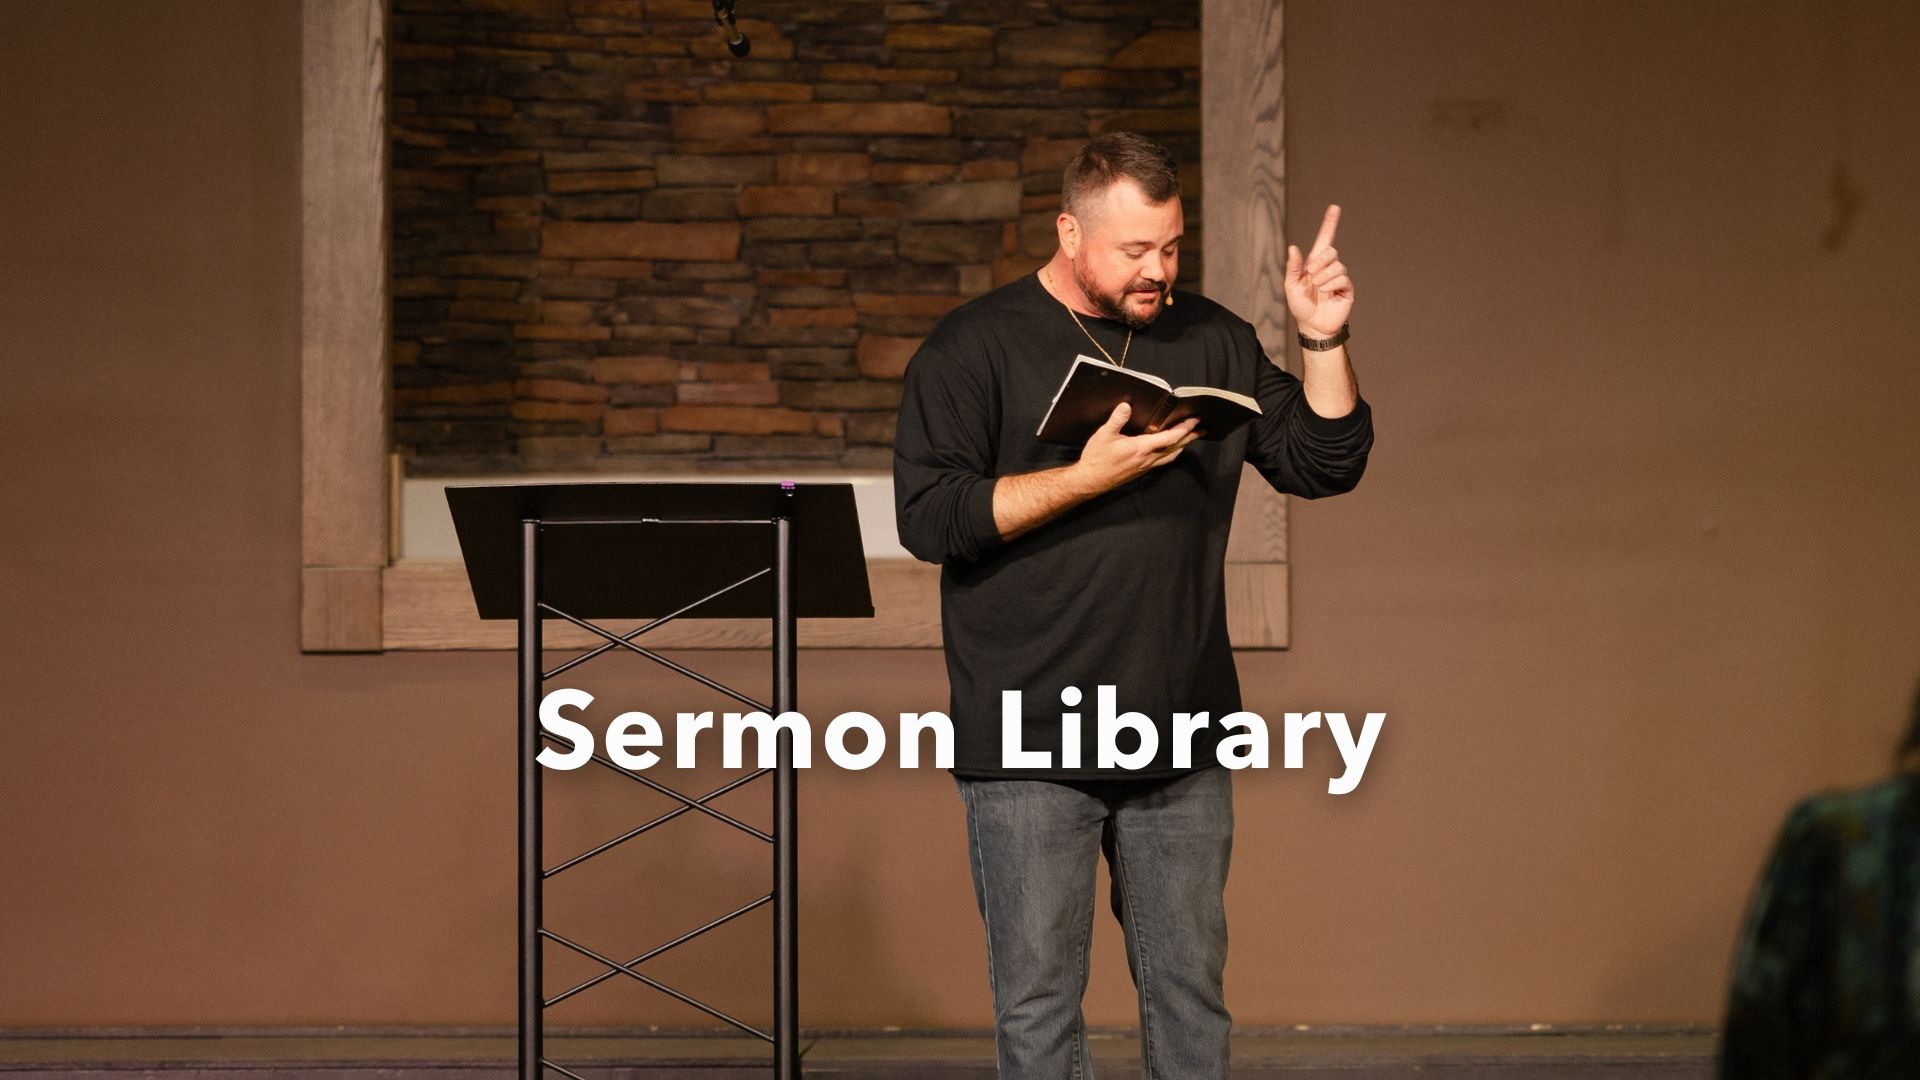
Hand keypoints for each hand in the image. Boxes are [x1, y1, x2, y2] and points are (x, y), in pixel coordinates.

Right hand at [1071, 403, 1201, 493]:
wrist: (1090, 481)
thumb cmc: (1097, 459)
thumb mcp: (1103, 435)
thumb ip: (1117, 420)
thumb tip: (1126, 405)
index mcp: (1141, 448)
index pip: (1170, 438)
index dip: (1185, 428)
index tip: (1195, 420)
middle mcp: (1148, 458)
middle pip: (1176, 447)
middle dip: (1190, 436)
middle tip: (1202, 428)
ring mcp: (1146, 466)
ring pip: (1171, 455)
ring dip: (1183, 446)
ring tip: (1191, 438)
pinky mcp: (1142, 470)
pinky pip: (1163, 460)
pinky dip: (1173, 453)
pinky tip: (1172, 450)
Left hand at [1285, 204, 1353, 338]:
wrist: (1312, 325)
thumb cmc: (1301, 306)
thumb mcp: (1291, 286)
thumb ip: (1293, 267)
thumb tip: (1293, 247)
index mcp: (1315, 263)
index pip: (1325, 239)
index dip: (1330, 223)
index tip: (1334, 207)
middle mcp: (1329, 267)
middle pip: (1331, 251)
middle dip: (1319, 261)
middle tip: (1310, 275)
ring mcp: (1339, 277)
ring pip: (1337, 266)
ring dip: (1323, 276)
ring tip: (1318, 288)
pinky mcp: (1347, 289)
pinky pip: (1342, 279)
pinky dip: (1331, 284)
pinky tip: (1326, 292)